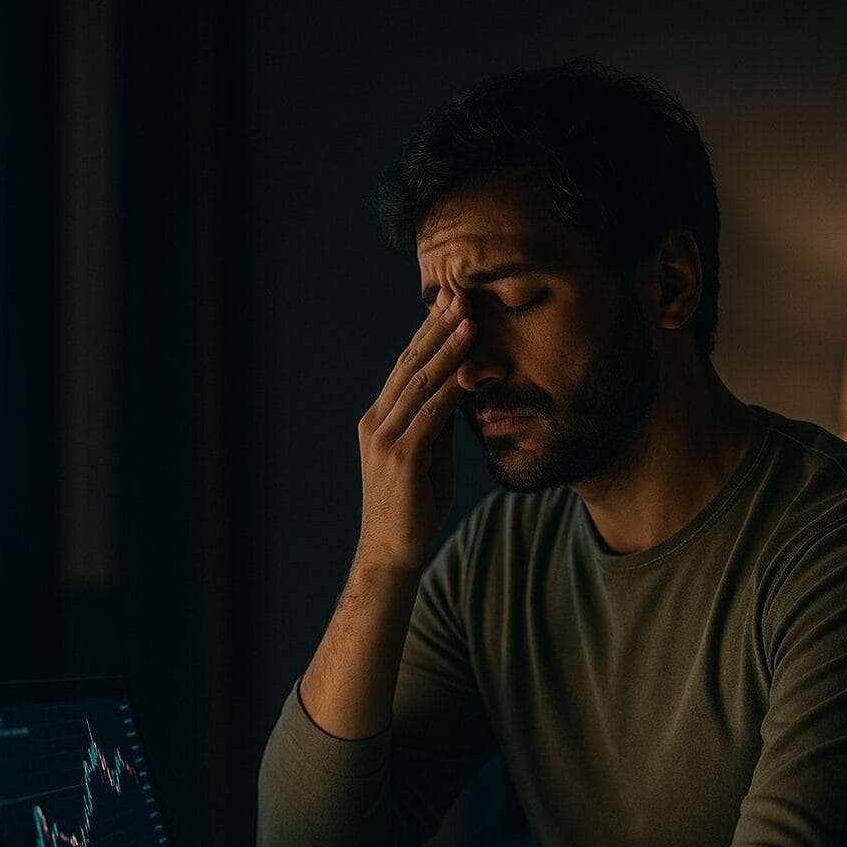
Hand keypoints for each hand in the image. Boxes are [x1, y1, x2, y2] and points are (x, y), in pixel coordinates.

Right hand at [355, 286, 474, 573]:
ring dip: (447, 348)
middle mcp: (377, 422)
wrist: (392, 553)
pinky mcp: (402, 456)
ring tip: (469, 317)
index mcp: (380, 420)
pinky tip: (468, 367)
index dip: (428, 334)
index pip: (406, 367)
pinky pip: (430, 413)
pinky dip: (450, 387)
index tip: (450, 305)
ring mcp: (386, 438)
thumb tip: (460, 393)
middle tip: (459, 293)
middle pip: (410, 364)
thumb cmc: (413, 510)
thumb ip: (439, 426)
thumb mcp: (429, 458)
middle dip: (436, 327)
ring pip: (420, 382)